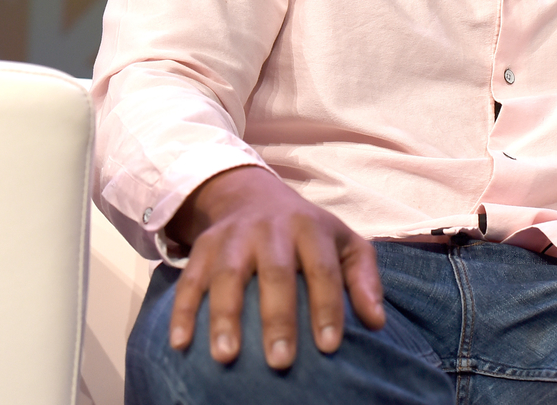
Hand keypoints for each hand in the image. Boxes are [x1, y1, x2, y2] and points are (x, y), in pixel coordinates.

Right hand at [164, 165, 385, 368]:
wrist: (252, 195)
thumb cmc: (307, 232)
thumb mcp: (344, 242)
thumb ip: (364, 277)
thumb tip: (376, 322)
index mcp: (311, 228)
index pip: (323, 269)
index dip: (327, 307)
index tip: (329, 347)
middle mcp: (271, 229)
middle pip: (275, 273)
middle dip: (278, 319)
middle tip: (280, 362)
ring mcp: (233, 237)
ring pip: (227, 275)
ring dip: (225, 316)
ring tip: (227, 356)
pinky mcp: (203, 247)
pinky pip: (190, 279)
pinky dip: (182, 310)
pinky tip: (180, 342)